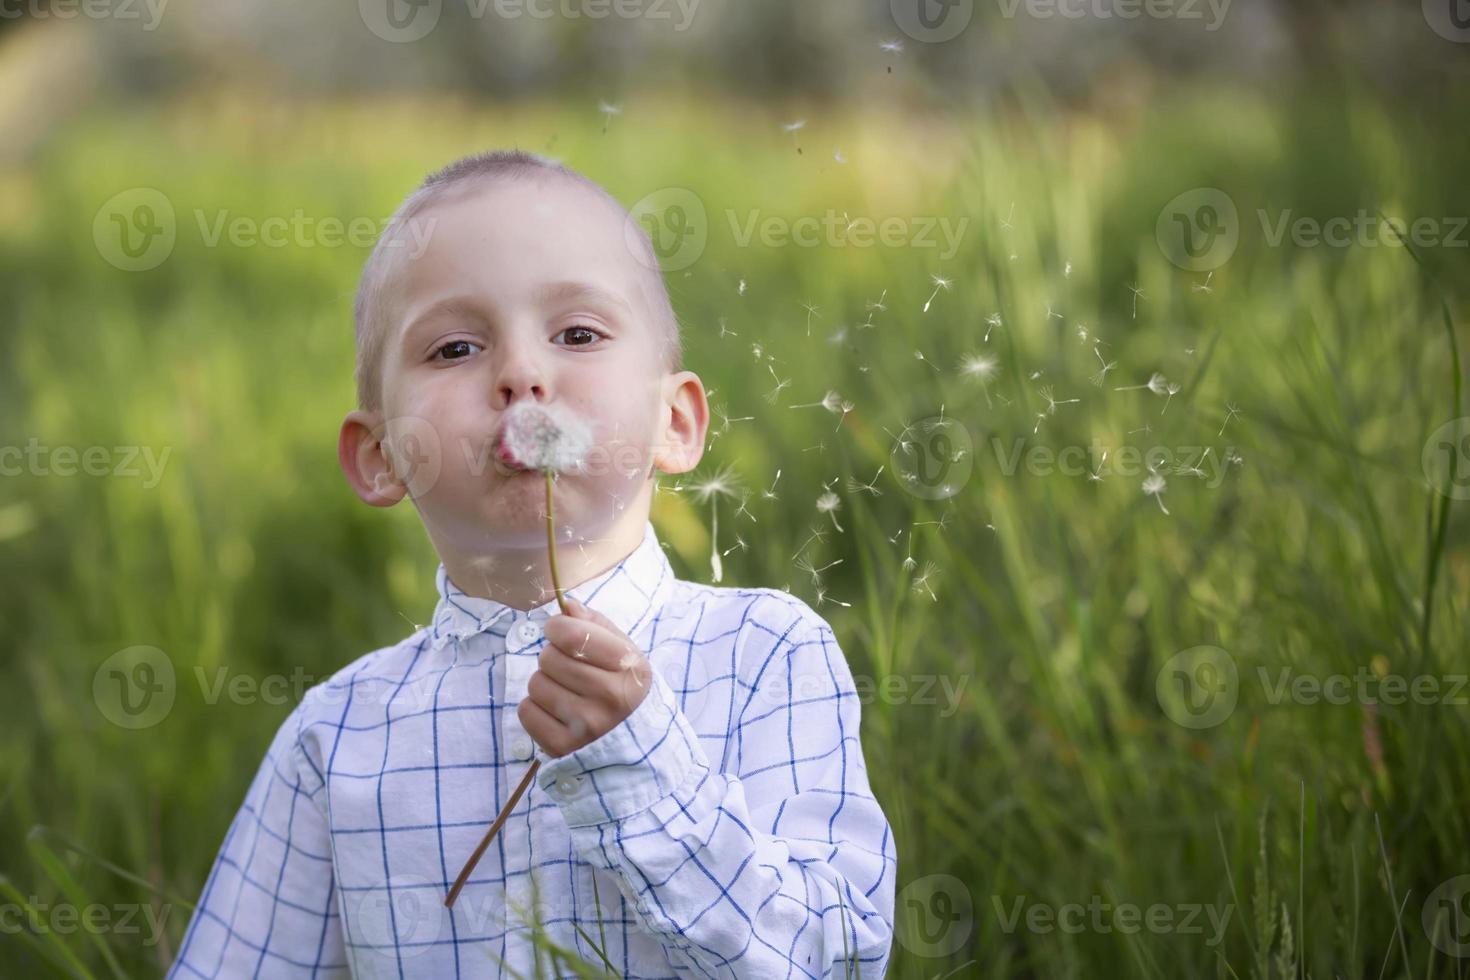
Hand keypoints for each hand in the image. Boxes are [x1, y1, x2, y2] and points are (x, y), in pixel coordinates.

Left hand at [517, 598, 652, 757]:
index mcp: (628, 667)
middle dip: (553, 657)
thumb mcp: (624, 651)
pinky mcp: (563, 747)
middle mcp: (610, 697)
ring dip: (545, 683)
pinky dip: (535, 709)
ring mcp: (586, 725)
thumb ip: (596, 625)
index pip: (572, 635)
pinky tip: (556, 712)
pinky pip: (526, 711)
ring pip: (535, 683)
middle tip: (569, 669)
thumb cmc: (623, 685)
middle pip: (549, 658)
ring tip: (565, 692)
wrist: (636, 741)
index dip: (557, 628)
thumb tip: (568, 606)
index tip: (559, 632)